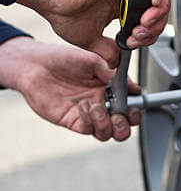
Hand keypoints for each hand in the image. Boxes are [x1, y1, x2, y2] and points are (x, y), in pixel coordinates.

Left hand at [0, 37, 140, 141]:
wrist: (34, 64)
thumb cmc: (60, 58)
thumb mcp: (91, 60)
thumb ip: (112, 73)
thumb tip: (133, 87)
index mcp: (109, 88)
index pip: (129, 105)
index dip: (136, 109)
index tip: (136, 104)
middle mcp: (100, 103)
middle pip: (122, 125)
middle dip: (126, 124)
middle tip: (122, 115)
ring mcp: (87, 114)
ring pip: (107, 133)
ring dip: (107, 124)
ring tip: (98, 108)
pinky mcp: (73, 121)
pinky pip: (89, 129)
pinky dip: (90, 120)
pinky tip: (83, 106)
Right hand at [18, 0, 169, 66]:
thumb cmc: (64, 13)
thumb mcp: (91, 40)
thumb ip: (107, 51)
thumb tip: (116, 63)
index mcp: (121, 7)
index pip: (151, 19)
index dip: (149, 35)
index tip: (132, 42)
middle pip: (160, 6)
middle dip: (156, 26)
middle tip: (139, 34)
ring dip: (160, 9)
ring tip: (144, 22)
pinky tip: (151, 4)